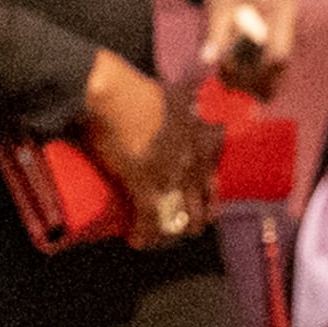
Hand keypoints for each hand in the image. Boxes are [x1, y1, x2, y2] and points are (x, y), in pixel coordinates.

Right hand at [80, 50, 221, 249]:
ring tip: (155, 238)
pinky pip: (151, 222)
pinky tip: (136, 241)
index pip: (215, 178)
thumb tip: (194, 85)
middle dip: (191, 223)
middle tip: (176, 229)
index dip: (208, 199)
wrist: (112, 94)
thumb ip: (188, 96)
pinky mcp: (146, 186)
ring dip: (168, 234)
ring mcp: (173, 175)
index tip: (199, 207)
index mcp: (206, 136)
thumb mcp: (175, 93)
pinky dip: (144, 236)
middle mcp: (196, 159)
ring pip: (180, 219)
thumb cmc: (138, 90)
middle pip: (203, 206)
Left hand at [197, 0, 293, 97]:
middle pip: (280, 66)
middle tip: (228, 88)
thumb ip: (215, 34)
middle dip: (257, 83)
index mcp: (281, 13)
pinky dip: (249, 71)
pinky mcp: (273, 35)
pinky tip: (228, 72)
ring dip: (253, 79)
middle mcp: (287, 23)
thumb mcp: (218, 7)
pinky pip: (265, 61)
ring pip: (274, 67)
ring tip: (225, 80)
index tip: (233, 82)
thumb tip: (208, 61)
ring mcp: (283, 30)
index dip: (259, 76)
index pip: (279, 55)